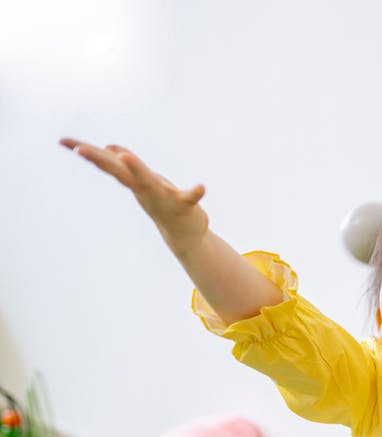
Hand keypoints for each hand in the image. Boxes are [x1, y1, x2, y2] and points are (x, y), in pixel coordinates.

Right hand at [60, 138, 208, 255]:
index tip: (63, 142)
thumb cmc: (163, 203)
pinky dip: (195, 193)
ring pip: (147, 182)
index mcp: (135, 181)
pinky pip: (189, 198)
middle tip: (79, 150)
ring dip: (137, 170)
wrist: (184, 234)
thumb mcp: (145, 180)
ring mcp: (163, 197)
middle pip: (119, 172)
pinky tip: (202, 187)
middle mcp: (144, 189)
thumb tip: (111, 148)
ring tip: (124, 156)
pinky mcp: (184, 206)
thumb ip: (128, 165)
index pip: (108, 163)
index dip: (87, 152)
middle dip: (100, 160)